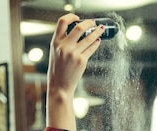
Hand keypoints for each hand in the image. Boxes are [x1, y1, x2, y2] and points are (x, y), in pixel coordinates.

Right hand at [46, 14, 103, 130]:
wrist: (59, 86)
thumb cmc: (57, 70)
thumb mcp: (55, 53)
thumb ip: (62, 43)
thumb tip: (75, 33)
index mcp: (55, 42)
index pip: (61, 22)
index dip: (71, 17)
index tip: (77, 17)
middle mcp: (64, 47)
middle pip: (79, 28)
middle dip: (89, 23)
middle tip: (93, 23)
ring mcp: (73, 54)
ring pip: (89, 38)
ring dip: (97, 32)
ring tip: (101, 30)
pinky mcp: (81, 61)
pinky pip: (91, 49)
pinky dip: (96, 43)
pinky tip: (98, 41)